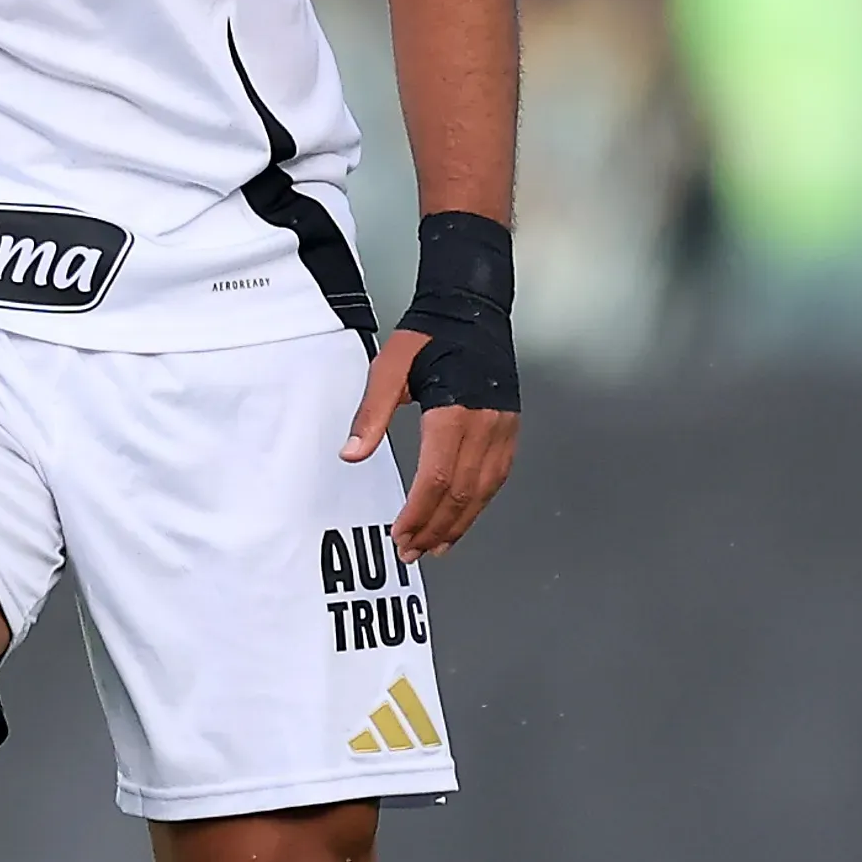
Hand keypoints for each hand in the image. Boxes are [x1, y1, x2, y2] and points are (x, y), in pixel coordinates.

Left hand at [340, 328, 518, 563]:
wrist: (473, 310)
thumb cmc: (429, 336)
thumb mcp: (389, 367)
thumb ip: (371, 413)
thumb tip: (352, 454)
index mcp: (454, 410)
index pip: (437, 478)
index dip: (418, 512)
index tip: (399, 533)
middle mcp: (485, 425)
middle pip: (462, 493)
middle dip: (435, 527)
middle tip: (412, 551)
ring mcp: (503, 429)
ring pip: (484, 491)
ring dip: (459, 524)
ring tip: (436, 547)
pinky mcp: (510, 429)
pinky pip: (497, 478)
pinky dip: (479, 505)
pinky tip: (463, 518)